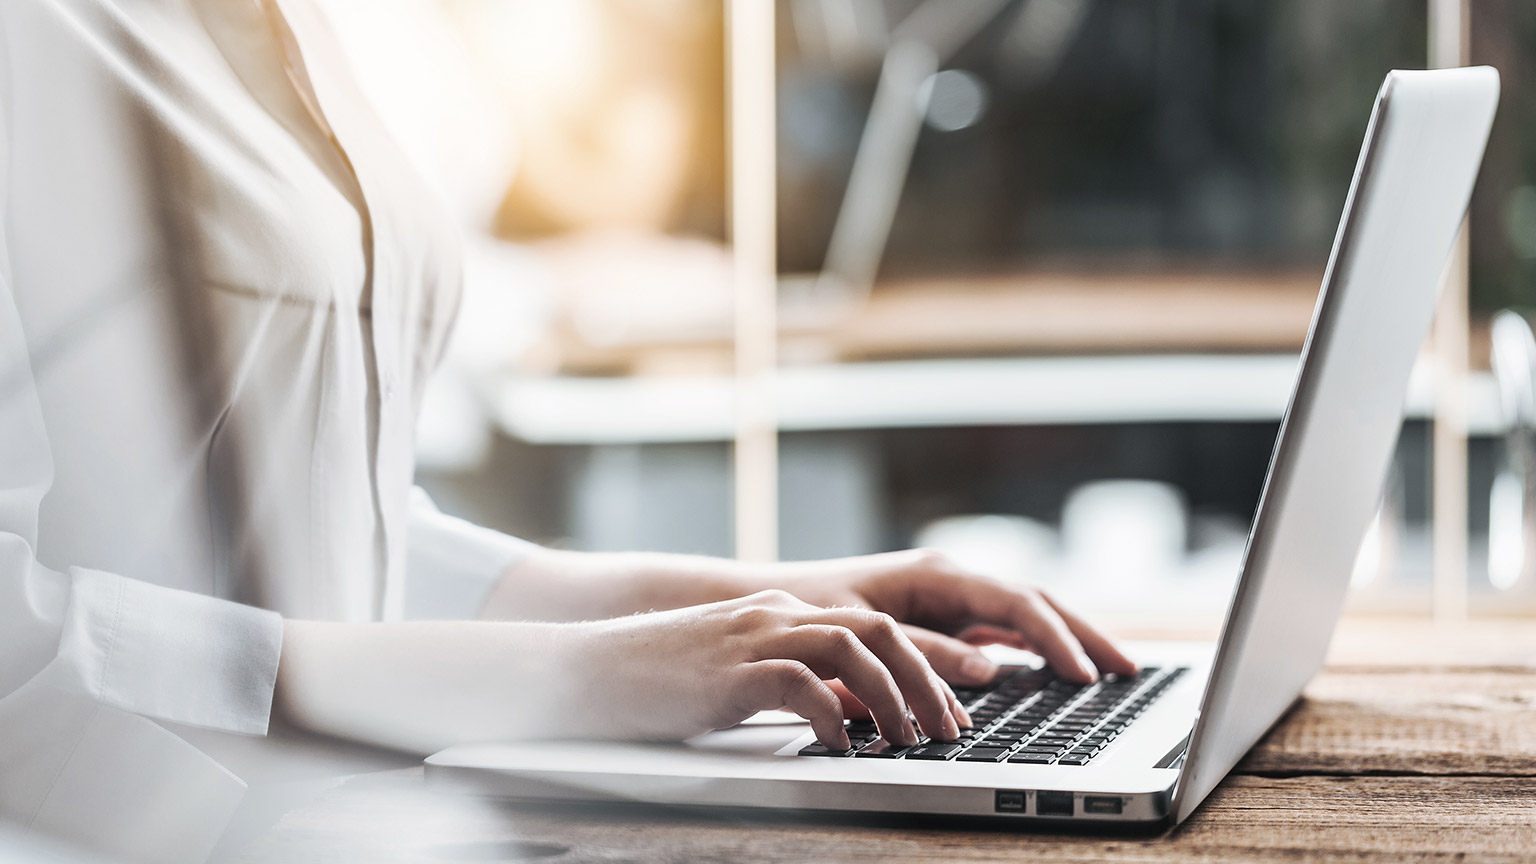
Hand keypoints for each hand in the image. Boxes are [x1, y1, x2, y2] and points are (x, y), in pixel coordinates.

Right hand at [566, 589, 969, 748]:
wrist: (583, 670)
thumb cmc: (655, 681)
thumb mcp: (737, 676)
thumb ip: (792, 684)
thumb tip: (849, 716)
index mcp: (779, 612)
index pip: (872, 627)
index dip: (921, 667)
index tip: (949, 708)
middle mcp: (774, 614)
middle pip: (877, 632)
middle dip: (925, 679)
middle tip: (948, 728)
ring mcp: (751, 638)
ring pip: (851, 649)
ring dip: (892, 696)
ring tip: (907, 738)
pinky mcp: (728, 672)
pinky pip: (799, 684)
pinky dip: (832, 714)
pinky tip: (841, 745)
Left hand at [771, 549, 1137, 689]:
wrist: (774, 606)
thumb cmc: (810, 612)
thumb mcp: (863, 632)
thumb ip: (926, 651)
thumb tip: (992, 668)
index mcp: (937, 574)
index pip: (1016, 603)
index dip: (1055, 638)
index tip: (1082, 673)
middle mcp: (952, 580)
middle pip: (1036, 603)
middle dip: (1084, 635)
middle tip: (1129, 671)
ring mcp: (952, 598)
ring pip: (1026, 616)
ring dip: (1068, 641)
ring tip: (1112, 672)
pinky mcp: (946, 618)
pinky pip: (1004, 631)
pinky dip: (1037, 648)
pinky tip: (1061, 670)